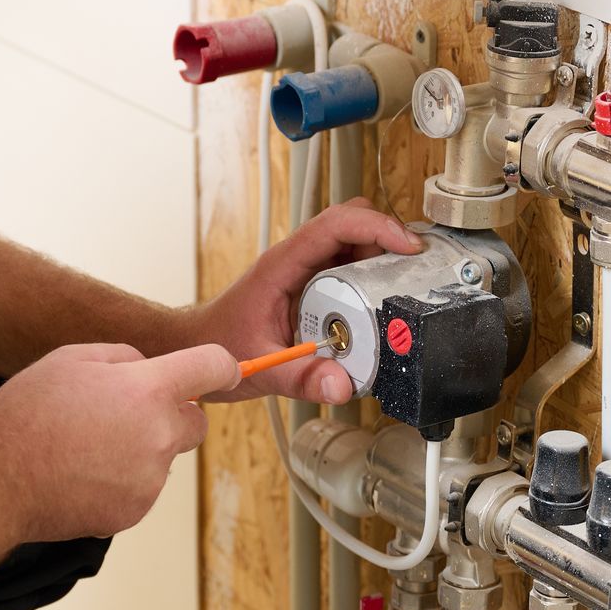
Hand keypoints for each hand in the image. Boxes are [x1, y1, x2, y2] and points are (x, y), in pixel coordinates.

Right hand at [0, 342, 238, 542]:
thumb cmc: (28, 415)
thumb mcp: (72, 359)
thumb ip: (124, 358)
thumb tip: (147, 369)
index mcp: (148, 390)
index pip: (213, 368)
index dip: (222, 366)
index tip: (224, 371)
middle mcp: (159, 435)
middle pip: (197, 422)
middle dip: (174, 415)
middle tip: (128, 414)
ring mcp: (149, 479)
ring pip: (164, 457)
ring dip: (142, 450)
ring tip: (88, 447)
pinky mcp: (135, 511)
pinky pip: (143, 488)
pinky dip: (123, 481)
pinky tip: (83, 474)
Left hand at [189, 198, 422, 405]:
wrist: (194, 346)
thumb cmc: (216, 345)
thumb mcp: (260, 367)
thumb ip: (301, 378)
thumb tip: (341, 386)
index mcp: (282, 265)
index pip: (334, 224)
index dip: (375, 227)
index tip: (407, 246)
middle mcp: (295, 259)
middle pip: (350, 223)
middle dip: (387, 236)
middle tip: (415, 268)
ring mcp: (304, 268)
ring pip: (352, 242)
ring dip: (382, 256)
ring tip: (407, 284)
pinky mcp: (310, 283)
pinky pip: (347, 266)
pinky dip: (371, 275)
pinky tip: (384, 301)